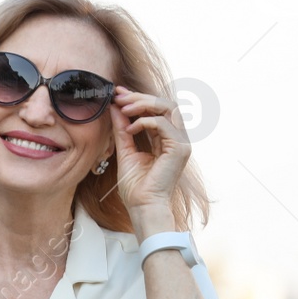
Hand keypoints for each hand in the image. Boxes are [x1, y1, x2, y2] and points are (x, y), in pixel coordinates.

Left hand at [110, 86, 189, 225]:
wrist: (143, 205)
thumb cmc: (136, 185)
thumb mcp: (125, 150)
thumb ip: (122, 130)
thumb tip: (115, 108)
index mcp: (166, 138)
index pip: (157, 110)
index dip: (138, 99)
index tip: (118, 93)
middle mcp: (177, 138)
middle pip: (165, 104)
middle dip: (140, 97)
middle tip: (119, 96)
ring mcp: (181, 142)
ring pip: (168, 109)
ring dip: (144, 104)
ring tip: (123, 108)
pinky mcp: (180, 148)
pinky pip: (164, 124)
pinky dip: (145, 121)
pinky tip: (130, 128)